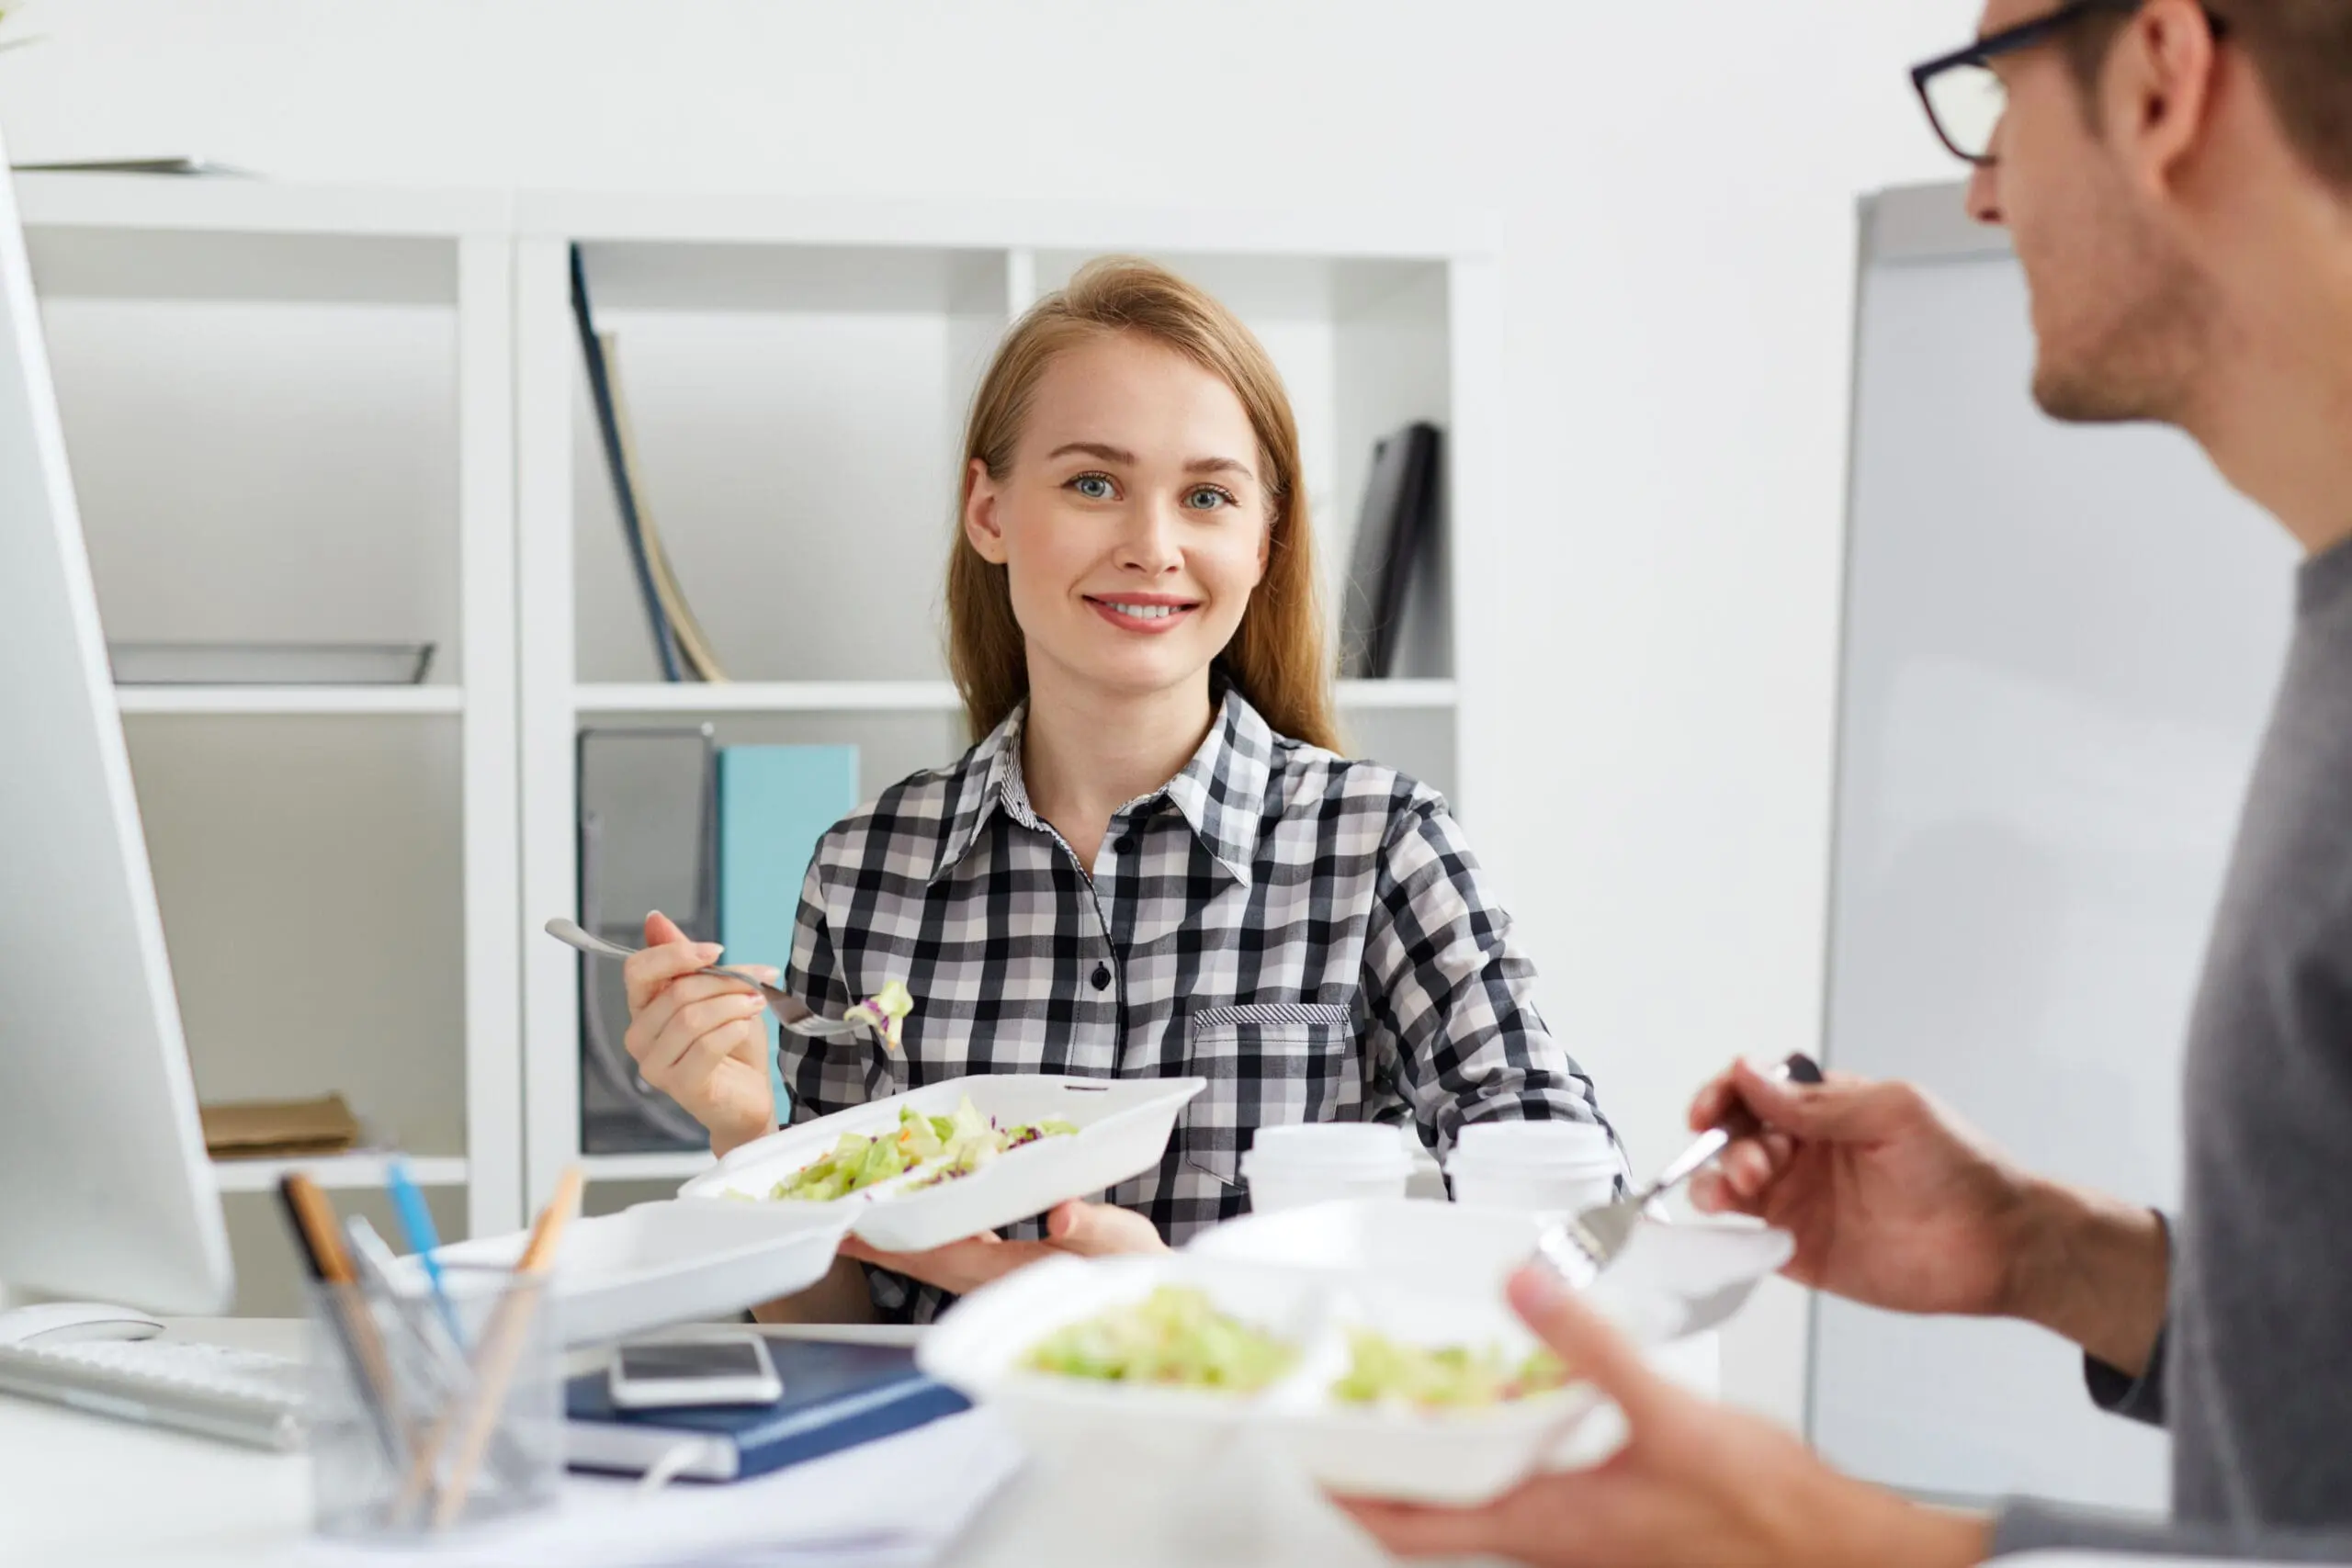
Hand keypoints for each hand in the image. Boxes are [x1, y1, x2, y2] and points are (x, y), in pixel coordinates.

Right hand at [621, 911, 777, 1157]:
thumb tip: (654, 919)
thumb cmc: (731, 1045)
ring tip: (756, 1004)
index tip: (718, 950)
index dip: (677, 954)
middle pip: (677, 991)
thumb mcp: (715, 992)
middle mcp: (639, 1037)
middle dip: (726, 980)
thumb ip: (686, 959)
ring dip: (734, 1004)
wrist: (748, 1096)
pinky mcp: (679, 1087)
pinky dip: (734, 1029)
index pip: (638, 969)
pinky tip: (746, 1028)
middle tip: (758, 981)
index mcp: (643, 1008)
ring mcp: (654, 1065)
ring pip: (692, 1017)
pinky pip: (706, 1045)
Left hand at [838, 1199, 1165, 1296]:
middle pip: (917, 1254)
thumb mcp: (1116, 1240)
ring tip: (862, 1207)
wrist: (1146, 1293)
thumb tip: (1061, 1212)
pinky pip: (952, 1245)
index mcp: (1003, 1268)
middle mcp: (986, 1275)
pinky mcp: (1002, 1265)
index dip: (889, 1240)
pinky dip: (929, 1227)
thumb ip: (1089, 1224)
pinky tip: (924, 1207)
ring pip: (930, 1252)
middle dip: (875, 1237)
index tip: (848, 1227)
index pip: (932, 1252)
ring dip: (896, 1233)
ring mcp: (991, 1273)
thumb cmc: (1133, 1269)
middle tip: (830, 1214)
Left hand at [1336, 1267, 1989, 1567]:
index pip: (1410, 1524)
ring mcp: (1577, 1531)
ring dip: (1430, 1459)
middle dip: (1370, 1470)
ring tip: (1393, 1401)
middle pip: (1426, 1515)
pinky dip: (1492, 1447)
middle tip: (1326, 1416)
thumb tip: (1522, 1285)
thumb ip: (1590, 1347)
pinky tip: (1502, 1399)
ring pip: (1472, 1501)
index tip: (1293, 1453)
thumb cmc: (1765, 1513)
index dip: (1343, 1492)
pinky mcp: (1607, 1514)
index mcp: (1544, 1524)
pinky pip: (1521, 1484)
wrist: (1836, 1552)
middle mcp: (1548, 1536)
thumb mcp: (1669, 1414)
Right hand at [1684, 1059, 2038, 1319]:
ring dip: (1714, 1184)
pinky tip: (1734, 1231)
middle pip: (1732, 1139)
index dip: (1722, 1096)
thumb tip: (1748, 1073)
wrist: (2000, 1244)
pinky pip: (1747, 1240)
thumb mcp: (1893, 1112)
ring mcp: (1799, 1201)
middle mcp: (1802, 1151)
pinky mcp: (1800, 1252)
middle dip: (1725, 1147)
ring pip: (1728, 1186)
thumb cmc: (1962, 1168)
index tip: (1708, 1111)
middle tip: (1755, 1167)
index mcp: (1821, 1108)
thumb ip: (1816, 1101)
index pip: (1751, 1091)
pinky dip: (1726, 1235)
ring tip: (1729, 1194)